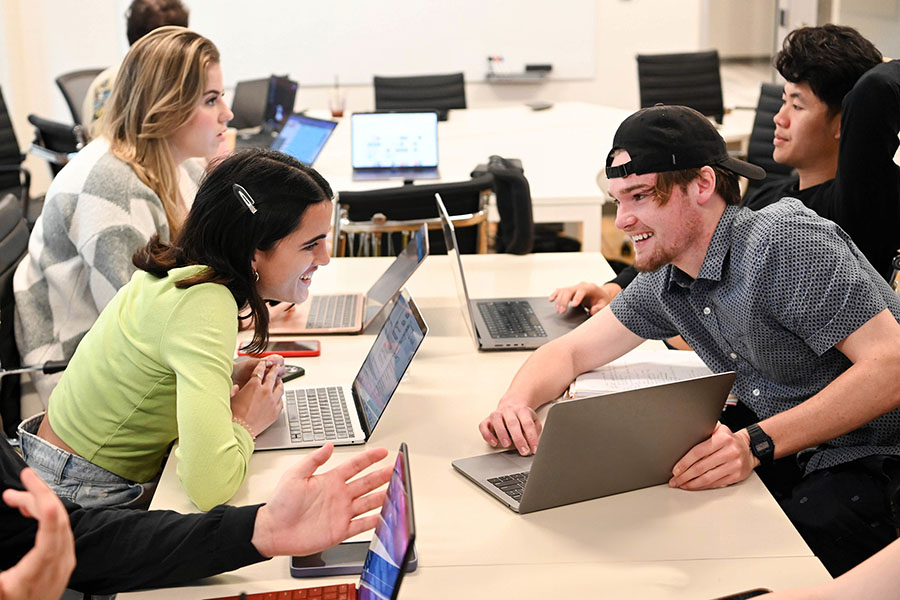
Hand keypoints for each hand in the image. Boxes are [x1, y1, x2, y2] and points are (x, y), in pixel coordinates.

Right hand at [0, 469, 75, 599]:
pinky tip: (30, 509)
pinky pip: (59, 529)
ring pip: (59, 522)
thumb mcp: (1, 595)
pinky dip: (46, 514)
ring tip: (14, 496)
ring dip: (39, 503)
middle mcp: (58, 563)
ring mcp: (64, 560)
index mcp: (40, 571)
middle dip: (39, 494)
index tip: (41, 493)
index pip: (50, 537)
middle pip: (57, 520)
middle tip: (23, 477)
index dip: (48, 514)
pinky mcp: (63, 559)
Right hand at [230, 360, 283, 435]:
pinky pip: (281, 401)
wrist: (241, 430)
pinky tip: (279, 396)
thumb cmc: (234, 415)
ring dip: (279, 383)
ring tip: (279, 381)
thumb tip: (236, 388)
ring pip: (280, 388)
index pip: (260, 371)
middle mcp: (265, 392)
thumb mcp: (232, 398)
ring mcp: (272, 401)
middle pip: (272, 377)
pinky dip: (280, 397)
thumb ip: (235, 390)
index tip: (264, 364)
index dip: (262, 366)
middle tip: (276, 367)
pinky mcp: (276, 411)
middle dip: (274, 370)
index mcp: (253, 386)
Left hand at [251, 444, 391, 557]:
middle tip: (396, 469)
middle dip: (383, 475)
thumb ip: (313, 460)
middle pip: (367, 483)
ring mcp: (341, 513)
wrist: (273, 530)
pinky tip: (384, 516)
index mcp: (330, 480)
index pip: (355, 466)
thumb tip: (328, 445)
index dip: (369, 458)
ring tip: (396, 491)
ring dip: (382, 496)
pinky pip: (362, 525)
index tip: (383, 452)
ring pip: (368, 502)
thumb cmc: (280, 504)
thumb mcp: (295, 475)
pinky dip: (375, 521)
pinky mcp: (340, 530)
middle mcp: (339, 495)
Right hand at [479, 399, 541, 455]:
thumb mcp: (534, 420)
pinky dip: (487, 435)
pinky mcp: (487, 420)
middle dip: (518, 439)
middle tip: (523, 451)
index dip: (532, 437)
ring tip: (507, 445)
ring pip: (497, 421)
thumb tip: (533, 443)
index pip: (528, 424)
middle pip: (513, 423)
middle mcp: (509, 411)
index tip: (534, 449)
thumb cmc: (522, 416)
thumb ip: (535, 431)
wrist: (512, 403)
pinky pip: (483, 426)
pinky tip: (493, 442)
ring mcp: (497, 414)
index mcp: (522, 410)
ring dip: (502, 434)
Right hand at [548, 282, 621, 314]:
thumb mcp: (605, 304)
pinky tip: (551, 299)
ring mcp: (574, 287)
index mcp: (590, 287)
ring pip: (564, 291)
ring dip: (559, 300)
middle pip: (570, 290)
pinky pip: (560, 290)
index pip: (582, 290)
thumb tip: (593, 310)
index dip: (577, 297)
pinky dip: (555, 294)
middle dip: (564, 301)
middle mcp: (581, 286)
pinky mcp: (570, 290)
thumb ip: (600, 308)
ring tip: (558, 310)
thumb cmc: (601, 299)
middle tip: (561, 311)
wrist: (599, 294)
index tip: (574, 305)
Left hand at [669, 423, 758, 489]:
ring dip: (692, 484)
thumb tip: (684, 433)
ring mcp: (734, 465)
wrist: (749, 448)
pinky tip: (694, 486)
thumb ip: (704, 430)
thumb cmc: (729, 440)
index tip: (675, 469)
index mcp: (723, 439)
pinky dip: (703, 486)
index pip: (698, 452)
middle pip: (701, 467)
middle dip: (684, 476)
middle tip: (675, 480)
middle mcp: (730, 452)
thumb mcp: (719, 429)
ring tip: (681, 485)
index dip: (684, 462)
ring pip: (708, 478)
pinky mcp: (736, 476)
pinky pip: (716, 483)